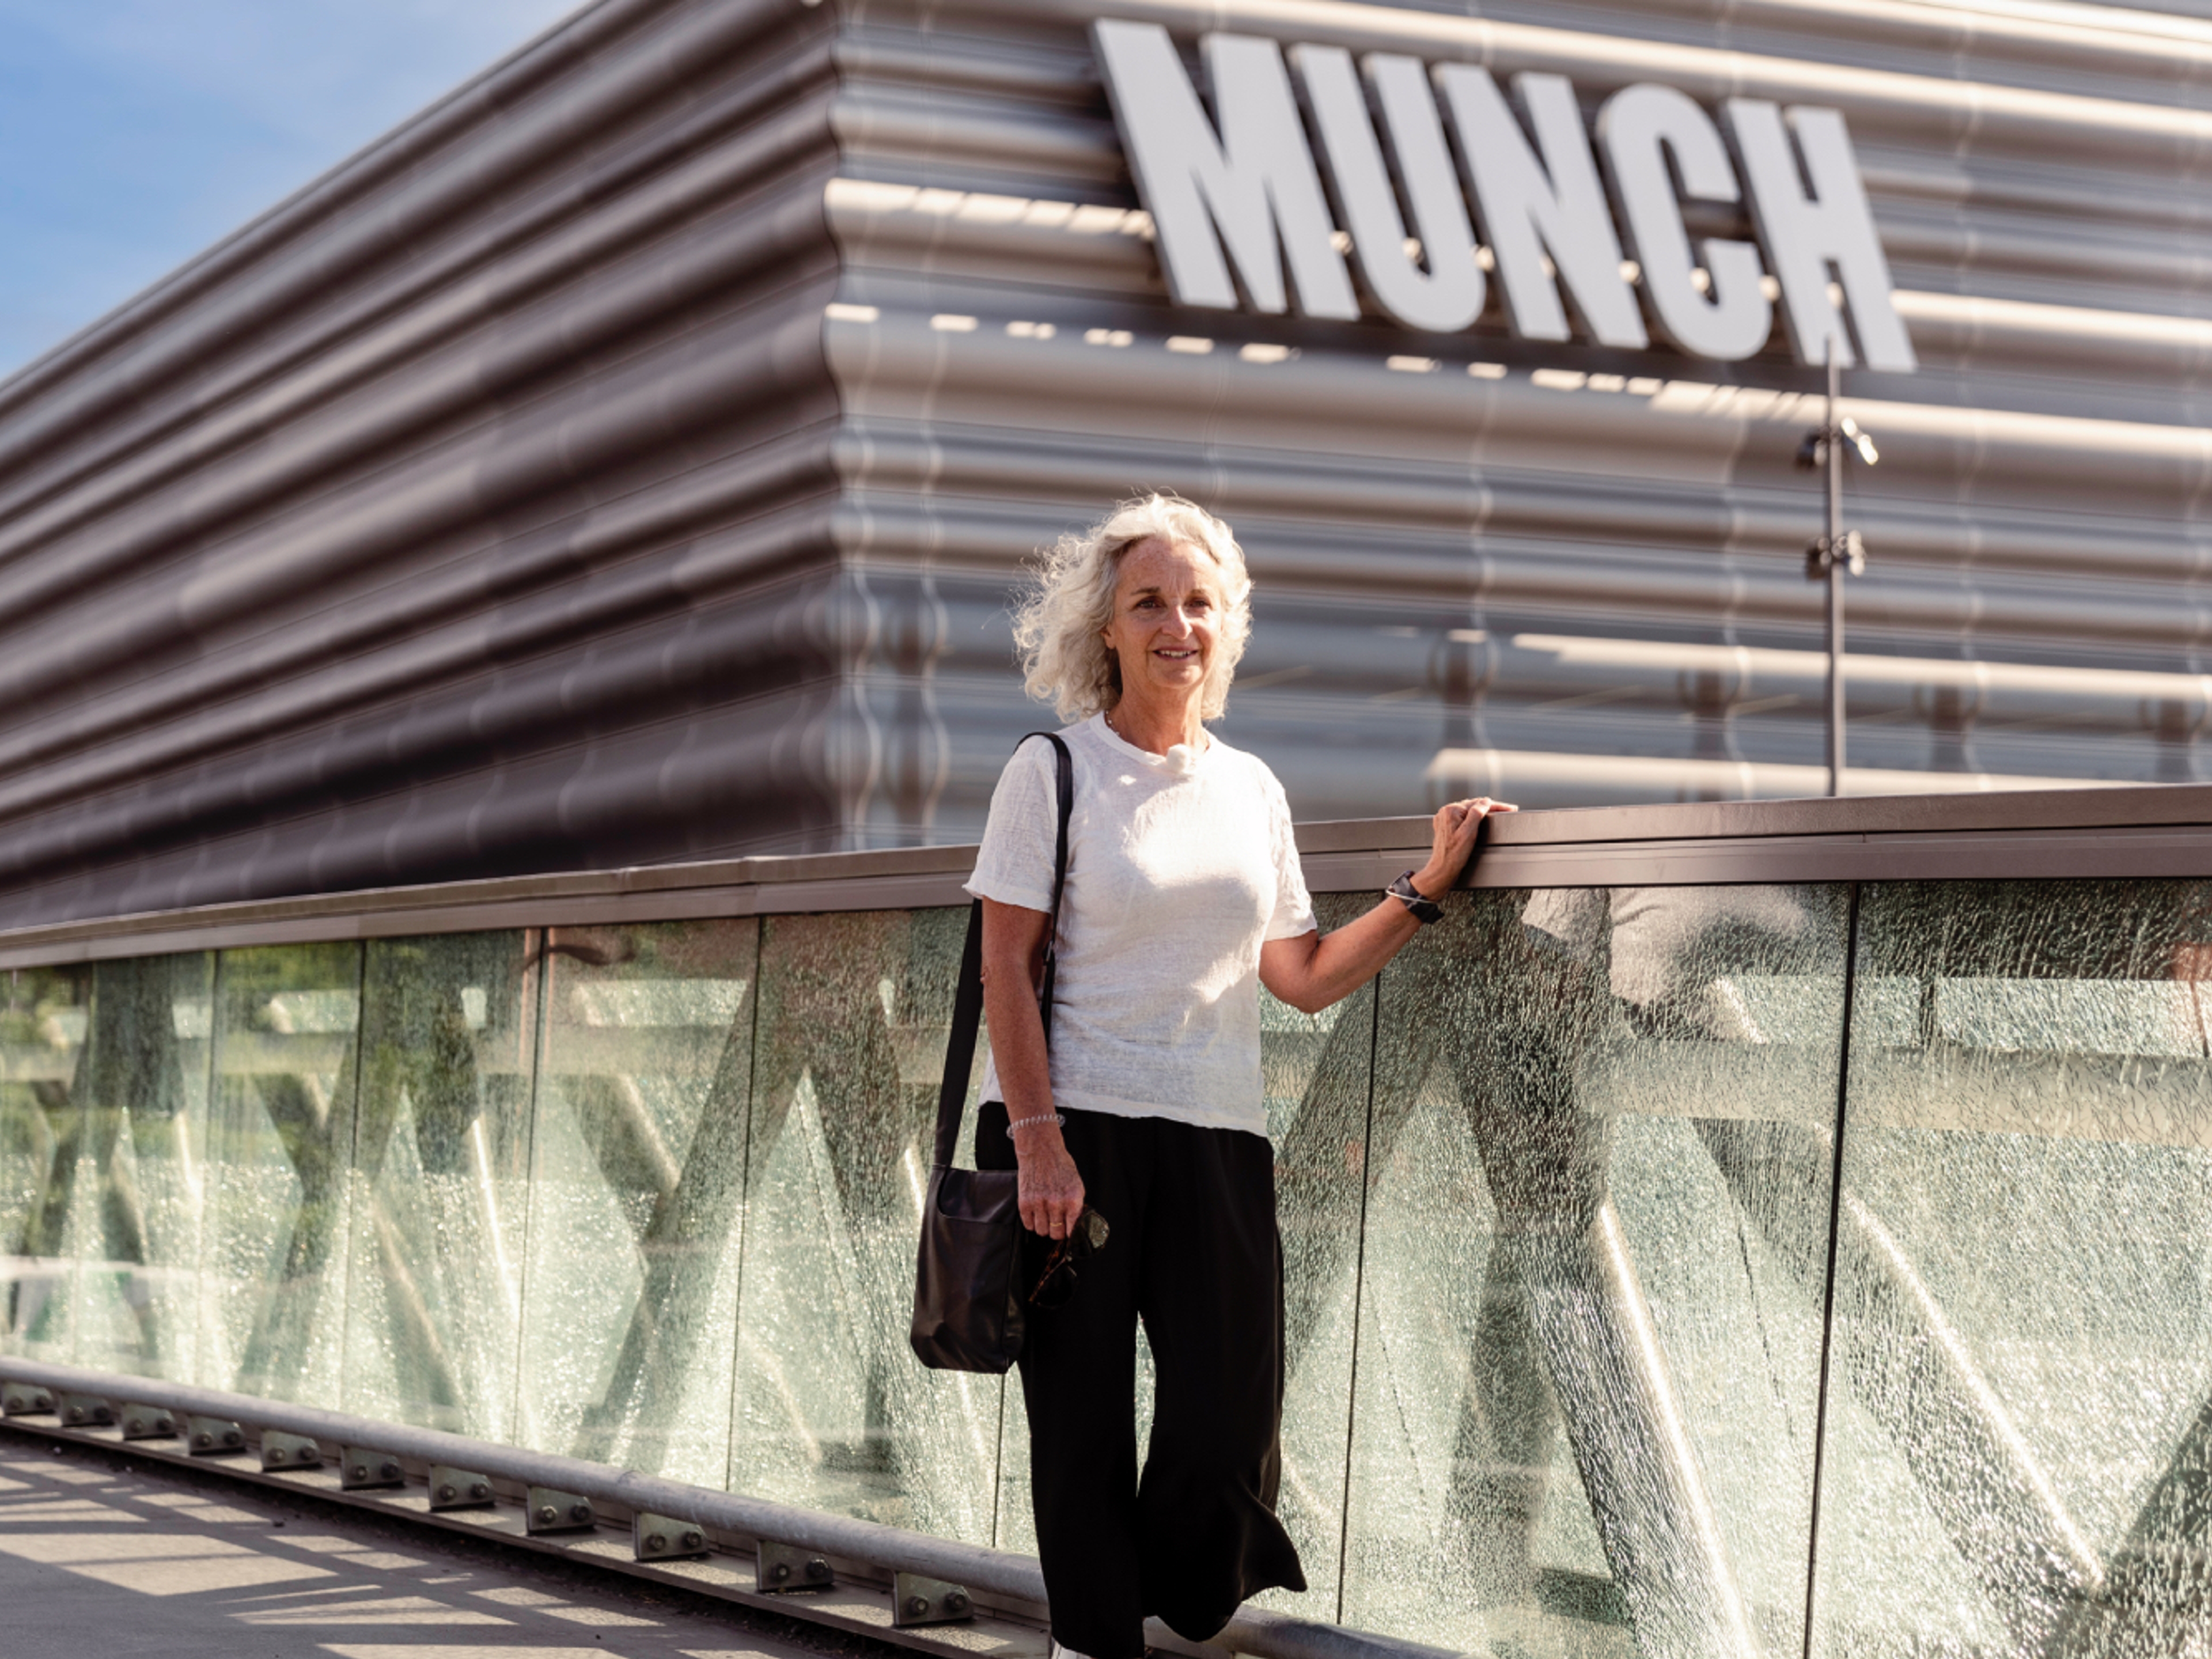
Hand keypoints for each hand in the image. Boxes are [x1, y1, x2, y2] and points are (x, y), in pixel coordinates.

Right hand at [1014, 1124, 1085, 1238]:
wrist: (1040, 1150)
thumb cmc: (1060, 1165)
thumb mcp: (1076, 1184)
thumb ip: (1076, 1205)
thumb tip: (1075, 1224)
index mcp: (1073, 1199)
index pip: (1073, 1230)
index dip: (1071, 1233)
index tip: (1068, 1232)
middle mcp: (1056, 1204)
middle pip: (1056, 1234)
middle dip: (1057, 1231)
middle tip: (1056, 1224)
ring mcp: (1039, 1204)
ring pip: (1042, 1231)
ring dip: (1044, 1227)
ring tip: (1045, 1217)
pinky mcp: (1024, 1203)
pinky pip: (1028, 1225)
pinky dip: (1032, 1222)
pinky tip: (1036, 1213)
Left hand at [1412, 797, 1516, 900]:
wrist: (1443, 869)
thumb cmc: (1454, 855)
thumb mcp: (1469, 833)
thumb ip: (1477, 814)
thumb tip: (1485, 802)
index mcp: (1451, 811)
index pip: (1478, 803)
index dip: (1496, 806)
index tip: (1509, 808)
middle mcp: (1445, 813)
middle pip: (1473, 805)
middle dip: (1491, 807)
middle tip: (1507, 809)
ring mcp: (1444, 819)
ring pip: (1468, 811)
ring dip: (1483, 811)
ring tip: (1497, 812)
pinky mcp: (1445, 826)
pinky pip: (1462, 818)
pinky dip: (1473, 818)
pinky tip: (1481, 820)